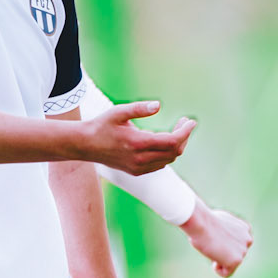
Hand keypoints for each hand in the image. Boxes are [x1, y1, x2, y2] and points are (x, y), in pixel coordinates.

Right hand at [78, 101, 193, 174]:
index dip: (185, 132)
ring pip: (168, 160)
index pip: (172, 141)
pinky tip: (163, 141)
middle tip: (183, 122)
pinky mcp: (136, 171)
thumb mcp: (118, 112)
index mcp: (138, 143)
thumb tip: (158, 105)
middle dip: (183, 137)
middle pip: (174, 152)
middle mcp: (140, 159)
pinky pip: (160, 165)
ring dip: (176, 146)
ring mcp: (138, 168)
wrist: (85, 145)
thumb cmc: (101, 125)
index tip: (191, 122)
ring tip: (175, 130)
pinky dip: (167, 154)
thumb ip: (139, 108)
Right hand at [182, 200, 250, 276]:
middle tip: (212, 243)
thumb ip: (226, 231)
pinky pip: (226, 274)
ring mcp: (243, 250)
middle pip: (234, 256)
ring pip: (230, 265)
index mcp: (244, 229)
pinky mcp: (237, 260)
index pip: (236, 246)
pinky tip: (213, 256)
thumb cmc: (203, 220)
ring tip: (212, 247)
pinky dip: (217, 269)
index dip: (223, 245)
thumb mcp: (219, 221)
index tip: (214, 238)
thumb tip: (222, 238)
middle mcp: (248, 239)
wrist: (201, 222)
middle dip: (222, 253)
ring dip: (219, 259)